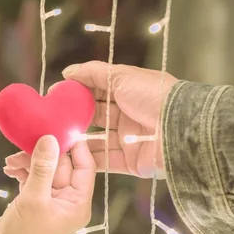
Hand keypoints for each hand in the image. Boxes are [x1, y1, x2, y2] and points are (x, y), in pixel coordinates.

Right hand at [0, 135, 94, 233]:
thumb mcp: (33, 199)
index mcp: (79, 203)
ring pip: (46, 170)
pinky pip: (34, 179)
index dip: (75, 146)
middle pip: (63, 166)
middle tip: (25, 141)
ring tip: (10, 162)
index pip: (85, 166)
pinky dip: (23, 172)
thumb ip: (42, 167)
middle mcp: (69, 202)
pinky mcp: (35, 203)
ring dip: (29, 162)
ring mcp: (52, 202)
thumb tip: (51, 138)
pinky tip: (9, 169)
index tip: (62, 126)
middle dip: (44, 153)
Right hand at [60, 61, 178, 178]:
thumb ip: (93, 72)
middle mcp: (128, 115)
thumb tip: (68, 72)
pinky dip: (88, 159)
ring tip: (56, 139)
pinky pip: (106, 161)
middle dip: (74, 118)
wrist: (180, 128)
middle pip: (95, 117)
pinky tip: (69, 156)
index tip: (55, 95)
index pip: (97, 91)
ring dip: (77, 141)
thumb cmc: (155, 96)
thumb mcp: (123, 76)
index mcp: (128, 92)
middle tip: (52, 120)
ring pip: (97, 141)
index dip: (77, 93)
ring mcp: (130, 140)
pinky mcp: (132, 162)